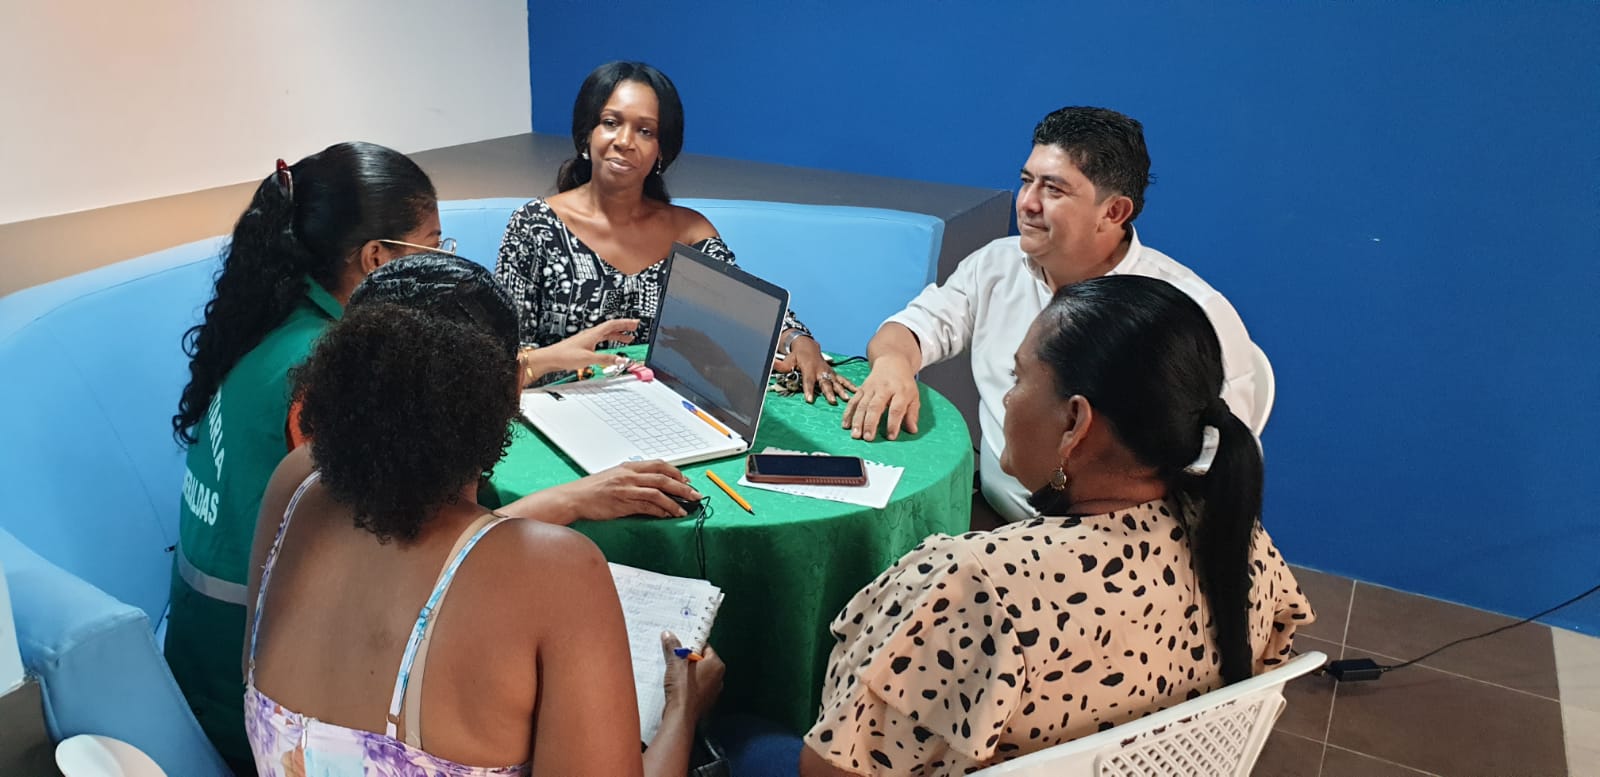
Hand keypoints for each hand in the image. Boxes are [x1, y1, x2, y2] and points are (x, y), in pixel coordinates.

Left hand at [519, 318, 640, 385]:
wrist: (550, 358)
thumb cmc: (565, 355)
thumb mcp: (589, 358)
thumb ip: (606, 359)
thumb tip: (621, 360)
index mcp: (593, 334)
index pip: (613, 325)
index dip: (625, 323)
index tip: (636, 322)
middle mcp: (590, 335)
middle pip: (610, 328)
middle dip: (624, 327)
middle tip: (634, 328)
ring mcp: (587, 340)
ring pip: (606, 334)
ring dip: (617, 335)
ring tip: (627, 339)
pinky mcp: (584, 346)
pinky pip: (600, 341)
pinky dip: (609, 342)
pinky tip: (610, 347)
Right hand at [551, 460, 701, 519]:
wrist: (573, 498)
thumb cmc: (591, 490)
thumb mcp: (613, 477)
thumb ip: (632, 478)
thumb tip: (650, 485)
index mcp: (628, 467)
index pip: (658, 465)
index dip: (675, 472)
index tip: (686, 480)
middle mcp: (629, 475)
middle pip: (663, 478)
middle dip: (682, 487)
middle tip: (694, 494)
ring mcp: (627, 489)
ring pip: (658, 493)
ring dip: (675, 501)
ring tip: (685, 509)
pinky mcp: (624, 504)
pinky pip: (647, 507)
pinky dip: (661, 511)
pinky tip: (668, 515)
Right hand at [660, 631, 723, 721]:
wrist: (681, 716)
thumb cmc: (683, 690)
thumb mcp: (675, 663)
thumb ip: (673, 647)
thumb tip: (668, 635)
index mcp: (716, 665)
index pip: (705, 648)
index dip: (691, 647)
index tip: (680, 647)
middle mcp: (719, 678)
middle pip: (702, 662)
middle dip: (688, 661)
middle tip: (675, 661)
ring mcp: (713, 692)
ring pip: (699, 676)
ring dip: (687, 674)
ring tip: (675, 676)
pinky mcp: (706, 702)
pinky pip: (697, 689)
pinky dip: (688, 687)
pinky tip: (677, 688)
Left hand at [773, 335, 857, 404]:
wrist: (808, 347)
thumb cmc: (797, 356)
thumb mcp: (788, 359)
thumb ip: (781, 365)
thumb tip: (771, 364)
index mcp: (808, 367)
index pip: (808, 380)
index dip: (808, 389)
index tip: (809, 399)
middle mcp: (820, 370)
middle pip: (824, 382)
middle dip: (828, 392)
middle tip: (832, 401)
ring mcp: (828, 371)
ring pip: (835, 382)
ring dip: (841, 390)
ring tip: (846, 399)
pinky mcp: (833, 373)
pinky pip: (842, 379)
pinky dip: (849, 385)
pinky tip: (856, 392)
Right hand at [840, 355, 919, 440]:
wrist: (892, 362)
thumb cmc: (904, 383)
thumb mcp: (914, 396)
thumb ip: (912, 414)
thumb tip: (912, 430)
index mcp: (900, 391)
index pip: (896, 409)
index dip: (893, 424)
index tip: (890, 437)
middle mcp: (884, 389)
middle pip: (875, 406)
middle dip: (870, 423)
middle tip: (868, 438)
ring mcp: (871, 388)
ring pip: (862, 405)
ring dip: (857, 421)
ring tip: (856, 435)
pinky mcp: (861, 388)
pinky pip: (853, 401)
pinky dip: (848, 413)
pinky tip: (846, 425)